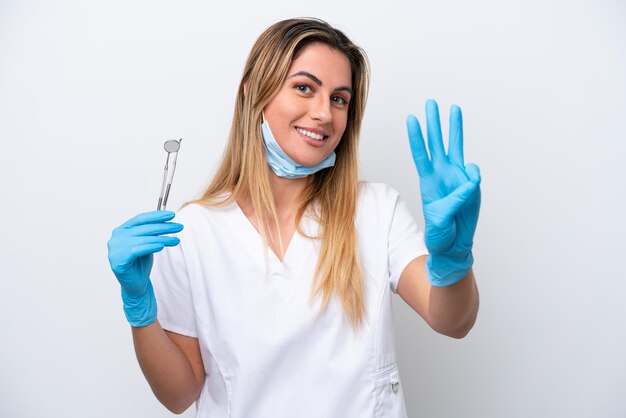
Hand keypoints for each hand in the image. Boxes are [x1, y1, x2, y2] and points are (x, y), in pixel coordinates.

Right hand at [107, 211, 182, 325]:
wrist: (136, 285)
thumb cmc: (141, 263)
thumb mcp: (148, 243)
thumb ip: (152, 231)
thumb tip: (167, 218)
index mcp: (121, 230)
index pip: (140, 218)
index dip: (156, 216)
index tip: (172, 215)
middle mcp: (116, 238)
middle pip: (143, 228)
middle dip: (163, 226)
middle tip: (179, 227)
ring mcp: (115, 249)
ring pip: (143, 239)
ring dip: (162, 238)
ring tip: (176, 240)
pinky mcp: (118, 261)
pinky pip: (137, 250)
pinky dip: (151, 246)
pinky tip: (162, 245)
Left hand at [406, 99, 480, 285]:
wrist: (453, 244)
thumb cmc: (440, 234)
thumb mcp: (440, 220)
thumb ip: (454, 200)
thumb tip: (471, 180)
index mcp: (428, 182)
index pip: (421, 154)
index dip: (416, 137)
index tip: (411, 119)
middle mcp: (441, 174)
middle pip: (436, 143)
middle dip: (433, 123)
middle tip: (430, 103)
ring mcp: (456, 177)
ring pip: (455, 147)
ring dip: (454, 128)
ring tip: (453, 109)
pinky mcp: (470, 185)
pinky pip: (473, 172)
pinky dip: (473, 174)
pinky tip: (470, 181)